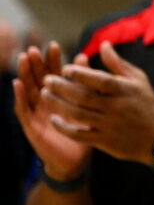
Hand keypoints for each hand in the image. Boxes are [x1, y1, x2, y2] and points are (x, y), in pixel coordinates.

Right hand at [12, 42, 91, 179]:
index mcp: (60, 96)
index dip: (53, 60)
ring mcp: (36, 113)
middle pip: (39, 79)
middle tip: (35, 48)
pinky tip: (16, 84)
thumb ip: (84, 82)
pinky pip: (22, 109)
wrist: (76, 160)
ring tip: (24, 59)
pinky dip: (19, 96)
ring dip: (25, 74)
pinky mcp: (30, 126)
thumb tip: (85, 56)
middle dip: (36, 63)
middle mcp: (46, 102)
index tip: (54, 45)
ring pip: (29, 90)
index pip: (55, 74)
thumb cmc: (82, 130)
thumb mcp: (86, 105)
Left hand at [41, 41, 153, 164]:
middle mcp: (115, 107)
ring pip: (77, 114)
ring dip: (58, 104)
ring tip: (44, 95)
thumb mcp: (138, 80)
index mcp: (124, 90)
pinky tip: (53, 119)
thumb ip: (118, 64)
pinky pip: (79, 134)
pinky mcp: (103, 140)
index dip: (81, 74)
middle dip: (62, 87)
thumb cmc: (146, 104)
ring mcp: (108, 125)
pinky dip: (64, 127)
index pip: (99, 80)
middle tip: (47, 80)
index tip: (65, 68)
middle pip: (84, 96)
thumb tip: (103, 44)